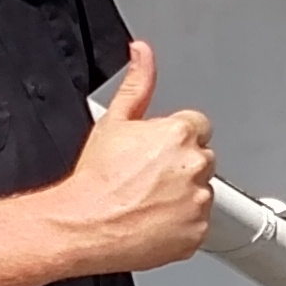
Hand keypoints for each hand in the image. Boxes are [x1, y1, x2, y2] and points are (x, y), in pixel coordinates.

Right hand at [54, 40, 216, 273]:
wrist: (83, 225)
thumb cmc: (95, 179)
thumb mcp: (113, 121)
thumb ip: (137, 83)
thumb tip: (142, 52)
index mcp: (180, 133)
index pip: (197, 126)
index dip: (173, 138)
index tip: (155, 153)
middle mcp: (194, 165)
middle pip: (201, 159)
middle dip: (180, 166)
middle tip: (147, 179)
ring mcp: (198, 201)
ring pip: (201, 192)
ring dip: (183, 196)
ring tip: (147, 202)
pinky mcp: (197, 232)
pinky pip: (198, 224)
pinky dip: (181, 225)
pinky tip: (154, 222)